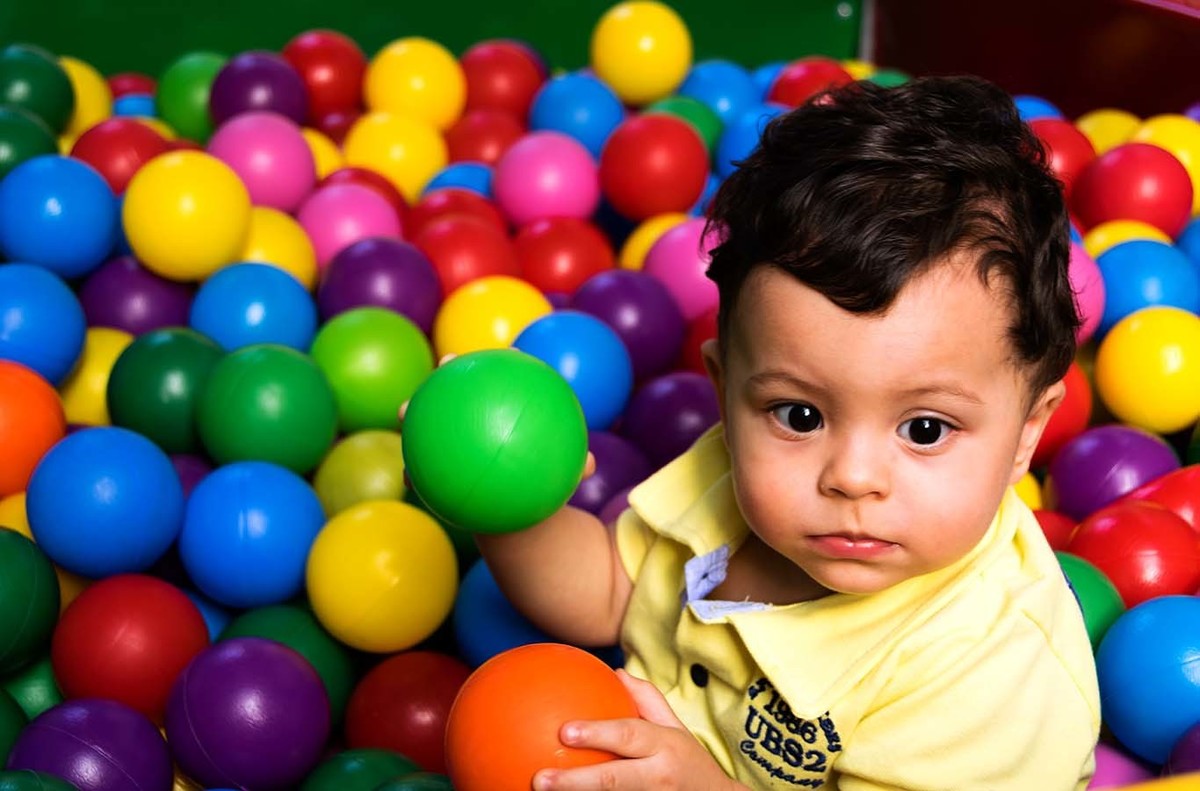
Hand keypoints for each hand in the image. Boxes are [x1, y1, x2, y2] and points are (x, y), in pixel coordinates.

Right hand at [398, 352, 595, 478]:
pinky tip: (408, 478)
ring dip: (413, 416)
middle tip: (444, 365)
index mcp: (503, 413)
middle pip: (456, 393)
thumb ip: (573, 466)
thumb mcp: (558, 473)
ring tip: (403, 412)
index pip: (500, 381)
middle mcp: (476, 421)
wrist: (518, 508)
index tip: (497, 355)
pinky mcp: (441, 470)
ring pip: (430, 426)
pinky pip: (425, 469)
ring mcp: (455, 443)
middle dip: (445, 376)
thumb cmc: (538, 480)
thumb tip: (589, 464)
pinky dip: (416, 473)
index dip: (499, 364)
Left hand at [532, 670, 742, 790]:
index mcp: (664, 746)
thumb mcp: (676, 729)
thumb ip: (648, 701)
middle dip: (575, 782)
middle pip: (613, 780)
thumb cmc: (690, 762)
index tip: (564, 731)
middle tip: (540, 779)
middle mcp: (658, 776)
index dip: (597, 733)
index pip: (628, 736)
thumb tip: (616, 672)